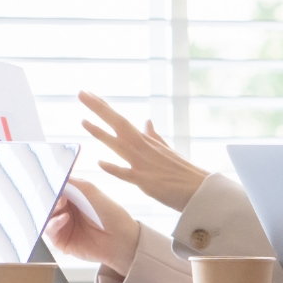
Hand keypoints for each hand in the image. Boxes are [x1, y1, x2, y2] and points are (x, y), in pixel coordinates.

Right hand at [45, 178, 139, 274]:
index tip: (49, 179)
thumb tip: (54, 176)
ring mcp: (62, 226)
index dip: (52, 185)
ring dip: (51, 209)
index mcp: (72, 199)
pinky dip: (54, 223)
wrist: (121, 238)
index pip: (56, 190)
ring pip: (46, 216)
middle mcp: (65, 211)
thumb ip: (73, 183)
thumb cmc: (110, 213)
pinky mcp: (61, 241)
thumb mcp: (91, 191)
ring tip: (61, 203)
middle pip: (48, 203)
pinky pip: (50, 231)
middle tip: (53, 192)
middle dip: (49, 196)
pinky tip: (64, 218)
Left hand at [78, 91, 211, 210]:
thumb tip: (146, 121)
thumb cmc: (184, 172)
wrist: (201, 190)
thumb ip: (154, 137)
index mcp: (147, 141)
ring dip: (101, 133)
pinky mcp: (146, 182)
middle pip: (118, 124)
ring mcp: (144, 164)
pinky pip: (128, 174)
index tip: (89, 94)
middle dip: (99, 108)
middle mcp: (144, 148)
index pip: (121, 120)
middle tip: (81, 92)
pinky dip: (114, 168)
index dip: (104, 107)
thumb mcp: (167, 150)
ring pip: (119, 145)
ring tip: (83, 121)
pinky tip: (100, 162)